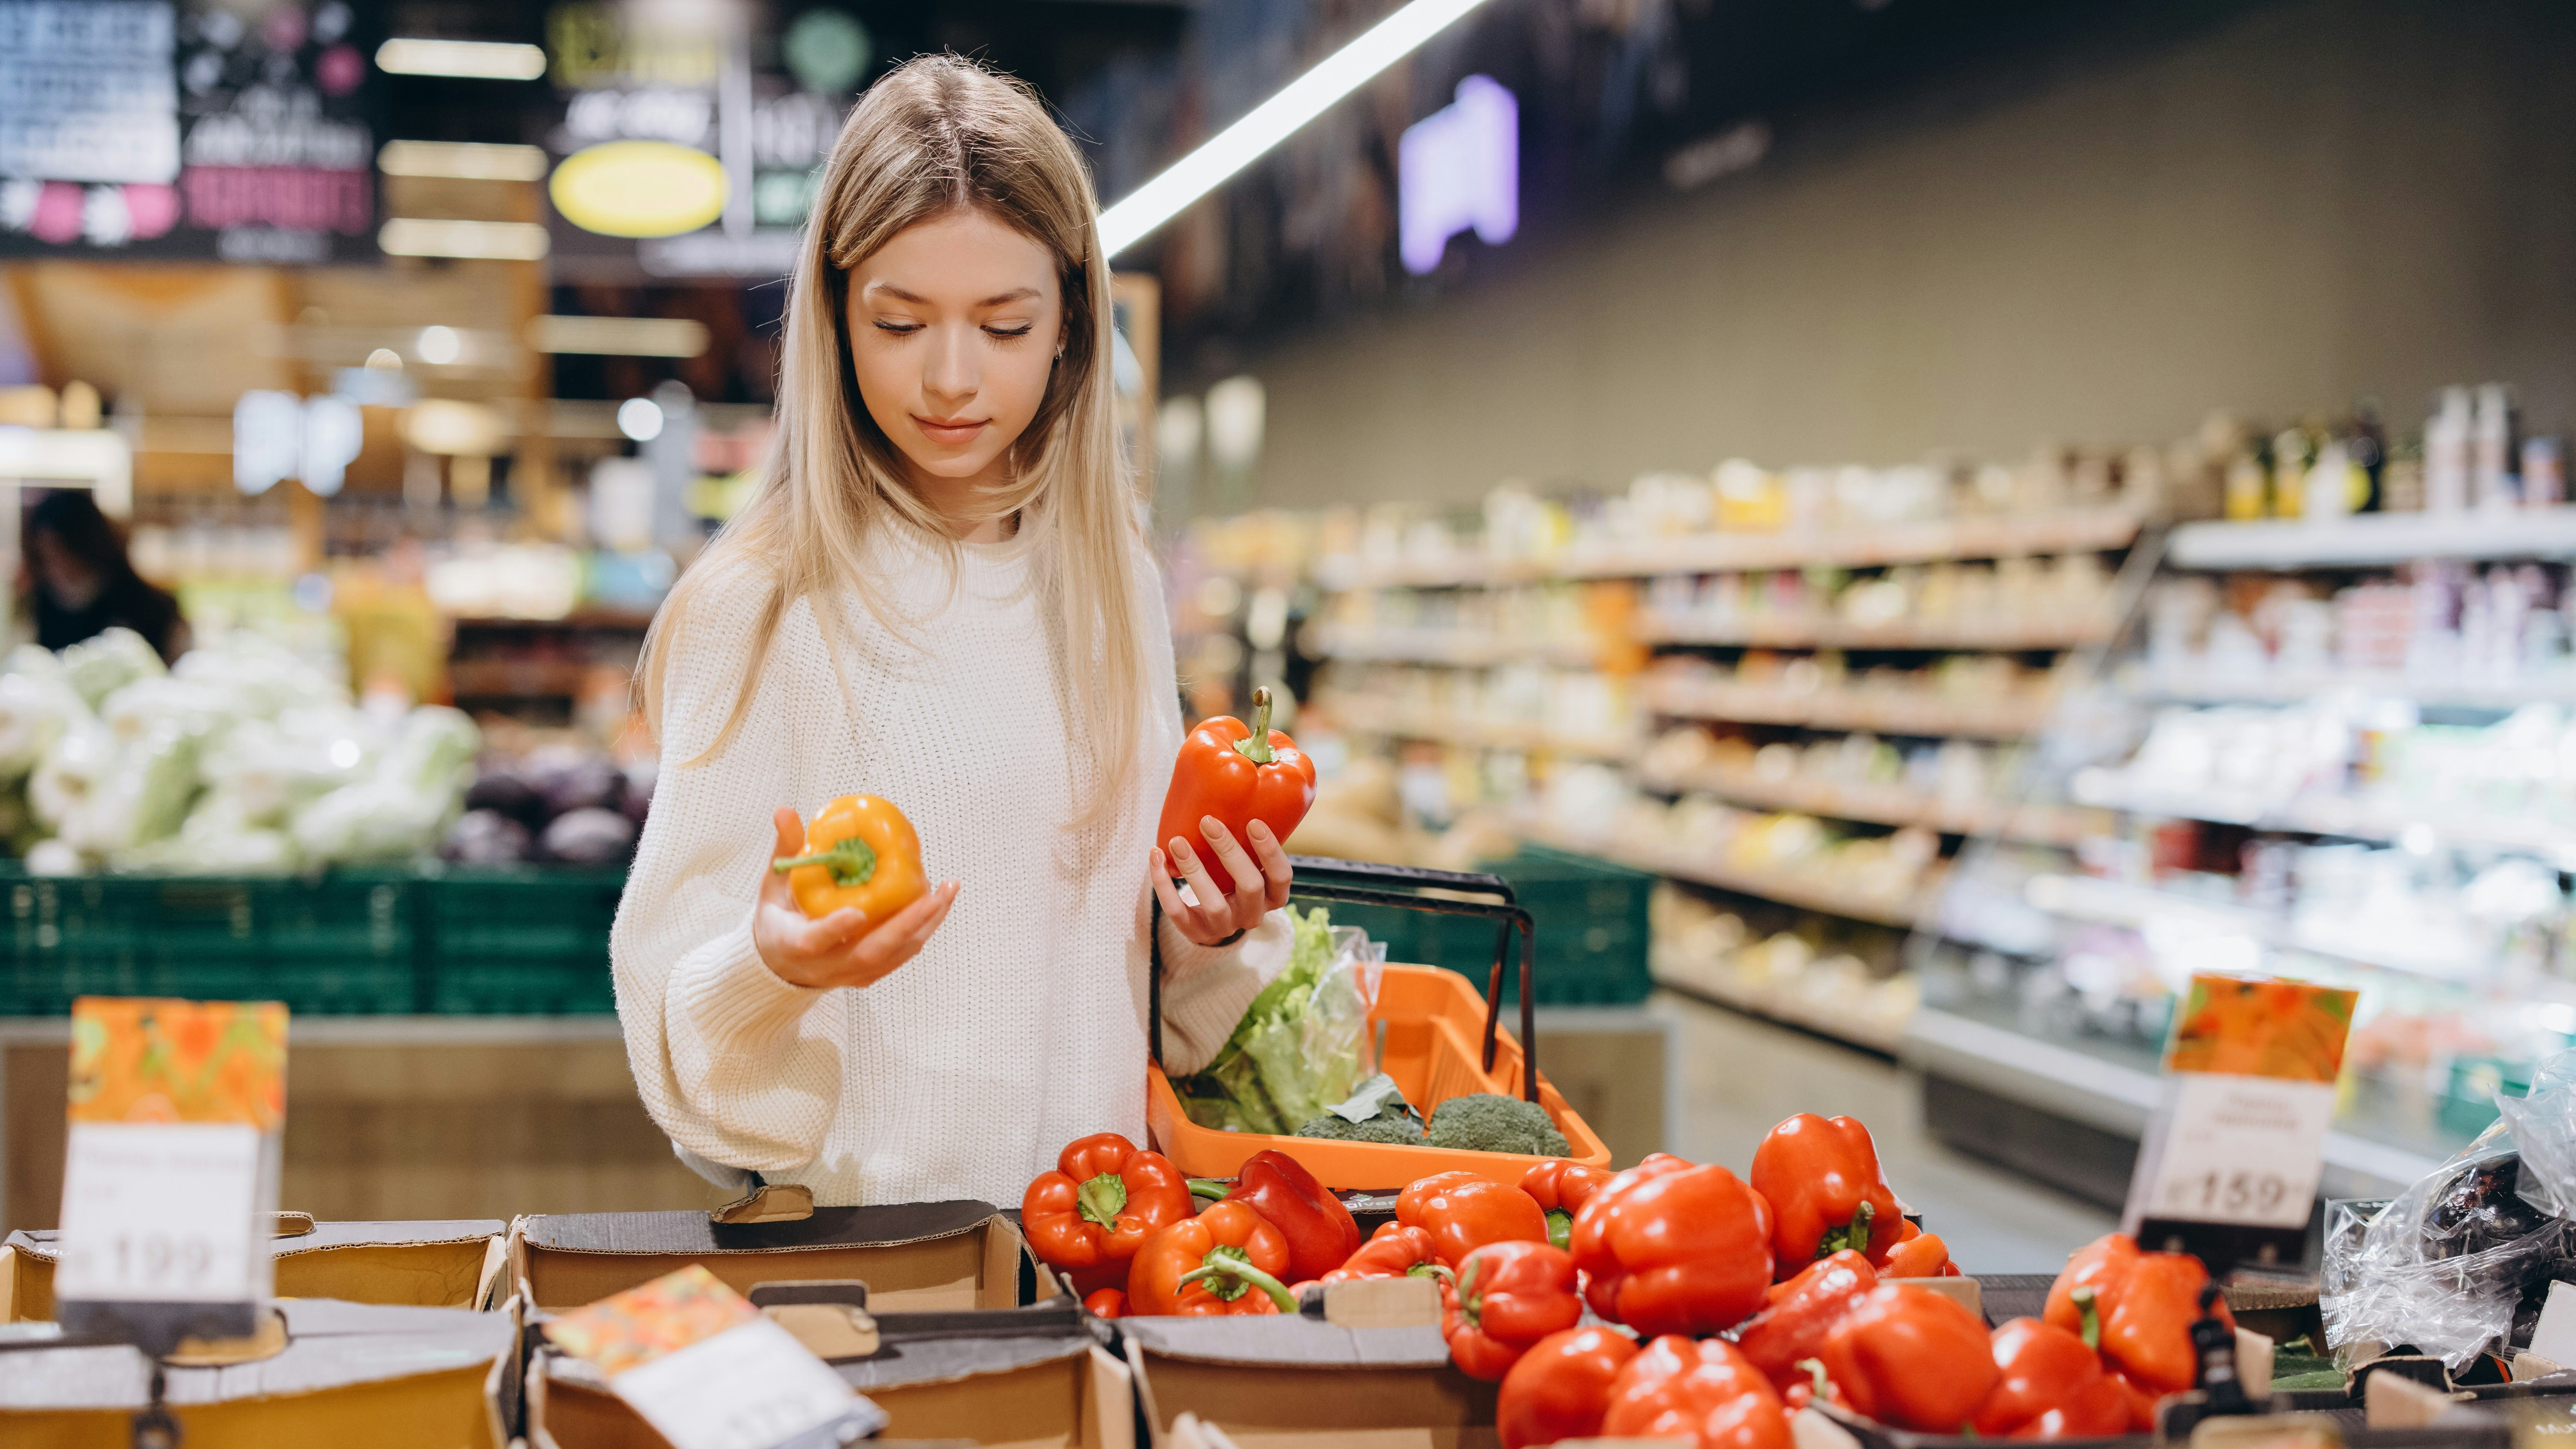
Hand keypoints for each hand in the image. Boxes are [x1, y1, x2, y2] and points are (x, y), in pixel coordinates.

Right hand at [754, 807, 956, 988]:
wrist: (780, 965)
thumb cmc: (777, 918)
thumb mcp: (772, 886)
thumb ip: (785, 851)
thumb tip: (786, 811)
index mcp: (793, 943)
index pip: (814, 940)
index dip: (836, 928)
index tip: (858, 912)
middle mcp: (824, 966)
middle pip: (870, 954)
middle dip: (905, 925)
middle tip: (933, 896)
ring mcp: (849, 974)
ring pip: (893, 956)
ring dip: (924, 925)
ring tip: (947, 891)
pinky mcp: (867, 976)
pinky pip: (901, 956)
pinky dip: (922, 930)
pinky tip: (938, 903)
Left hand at [1152, 815, 1291, 946]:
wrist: (1213, 922)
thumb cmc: (1234, 880)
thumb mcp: (1250, 866)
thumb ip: (1249, 842)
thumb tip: (1240, 787)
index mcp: (1273, 896)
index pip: (1281, 876)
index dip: (1270, 851)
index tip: (1253, 821)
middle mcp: (1253, 914)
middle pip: (1250, 886)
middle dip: (1229, 852)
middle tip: (1207, 821)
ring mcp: (1224, 927)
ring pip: (1213, 903)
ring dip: (1194, 869)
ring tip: (1176, 841)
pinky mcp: (1195, 932)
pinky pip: (1177, 911)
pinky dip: (1163, 883)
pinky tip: (1156, 856)